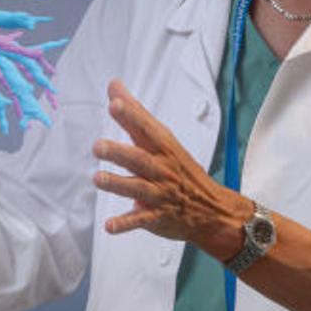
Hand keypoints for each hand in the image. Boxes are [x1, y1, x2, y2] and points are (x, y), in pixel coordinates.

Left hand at [93, 80, 248, 255]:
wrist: (212, 210)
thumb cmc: (181, 169)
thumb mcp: (163, 139)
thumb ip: (135, 113)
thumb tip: (113, 85)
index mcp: (164, 149)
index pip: (147, 129)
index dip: (131, 117)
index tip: (115, 103)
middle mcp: (162, 170)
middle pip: (140, 159)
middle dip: (119, 153)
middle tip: (98, 146)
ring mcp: (160, 194)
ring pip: (138, 188)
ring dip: (118, 184)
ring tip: (98, 178)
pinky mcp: (157, 217)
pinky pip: (141, 220)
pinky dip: (125, 223)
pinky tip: (110, 226)